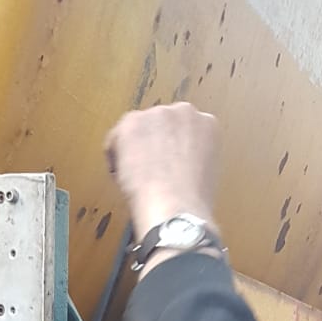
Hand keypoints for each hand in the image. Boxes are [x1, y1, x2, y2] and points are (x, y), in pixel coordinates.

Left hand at [104, 103, 219, 238]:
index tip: (165, 163)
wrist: (175, 208)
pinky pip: (115, 139)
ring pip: (137, 129)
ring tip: (138, 178)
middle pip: (159, 125)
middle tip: (149, 171)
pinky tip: (125, 178)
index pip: (182, 129)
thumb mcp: (205, 172)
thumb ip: (191, 157)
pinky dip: (115, 158)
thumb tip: (175, 162)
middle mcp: (184, 112)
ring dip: (133, 151)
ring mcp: (158, 114)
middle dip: (152, 145)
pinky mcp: (133, 122)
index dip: (170, 149)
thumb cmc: (190, 202)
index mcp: (206, 125)